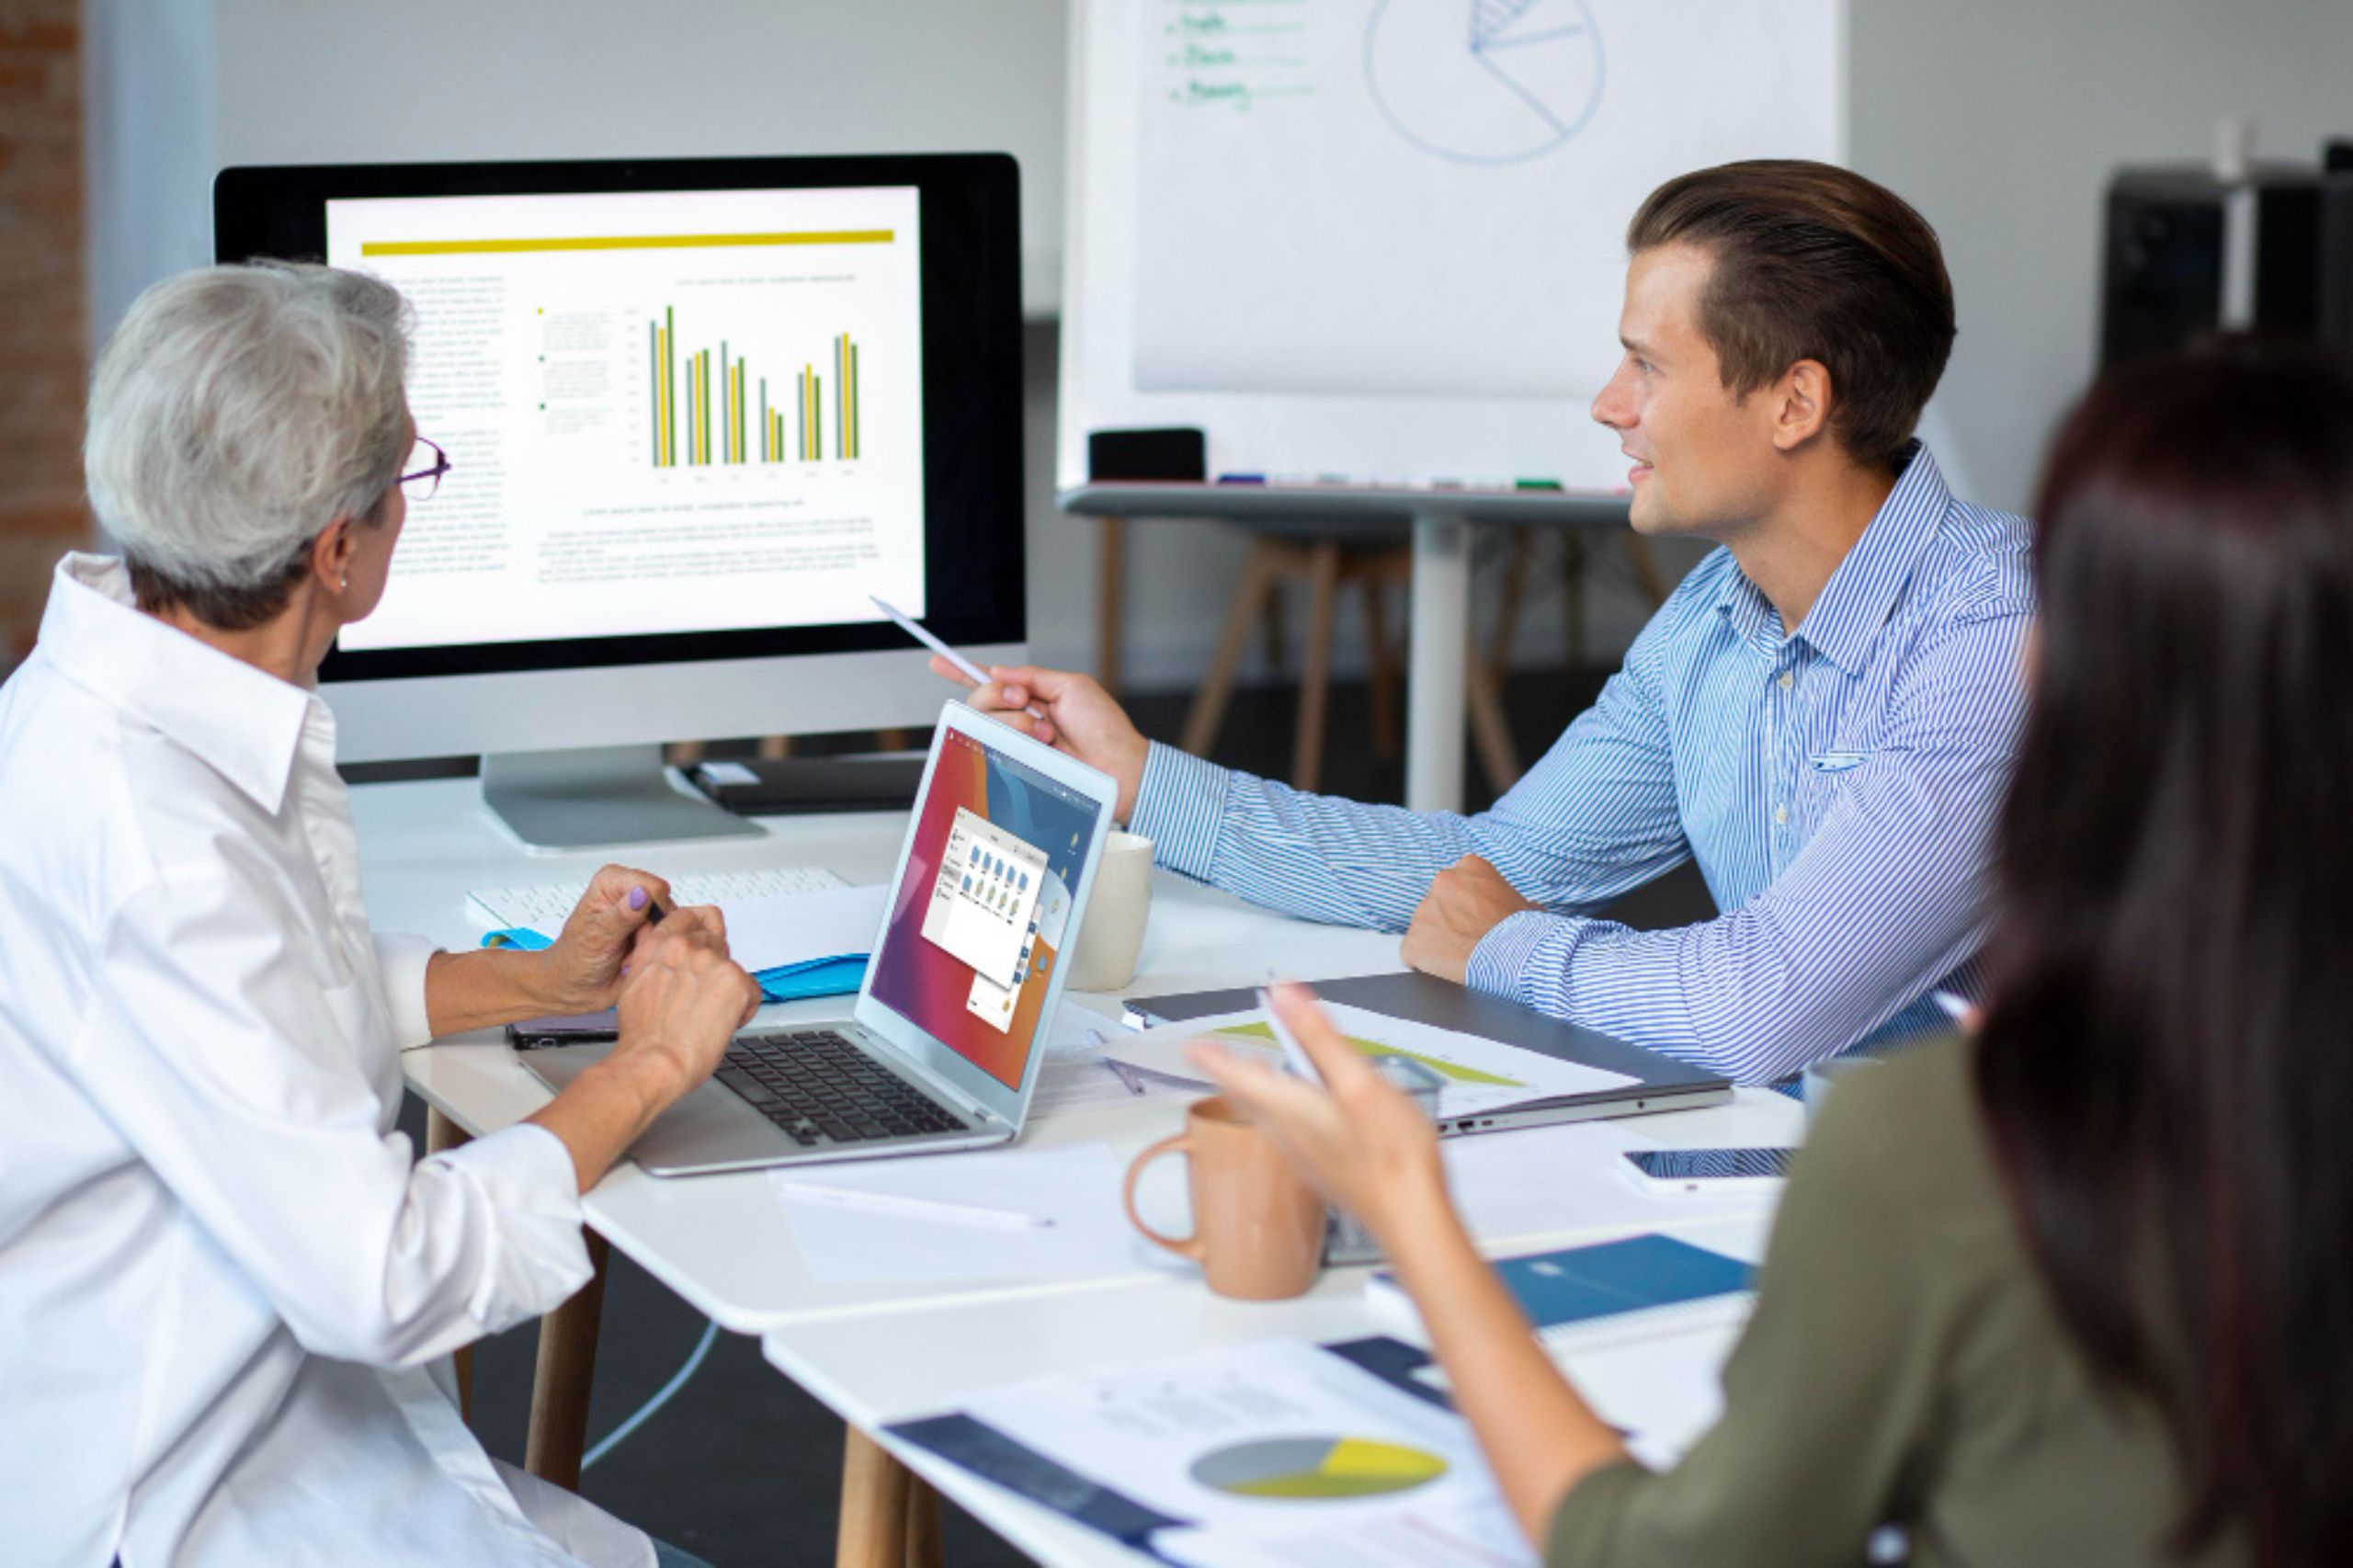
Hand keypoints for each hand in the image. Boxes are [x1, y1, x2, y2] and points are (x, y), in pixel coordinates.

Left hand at [532, 864, 674, 1012]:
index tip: (630, 932)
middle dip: (651, 934)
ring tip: (629, 957)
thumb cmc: (574, 960)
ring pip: (672, 926)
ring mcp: (644, 914)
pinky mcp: (653, 932)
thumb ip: (621, 916)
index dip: (649, 912)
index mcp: (612, 882)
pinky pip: (672, 941)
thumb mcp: (595, 938)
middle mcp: (631, 893)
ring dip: (653, 946)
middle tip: (627, 949)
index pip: (652, 887)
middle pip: (666, 907)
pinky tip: (635, 960)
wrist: (575, 987)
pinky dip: (656, 955)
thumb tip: (641, 895)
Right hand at [607, 906, 760, 1108]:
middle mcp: (685, 946)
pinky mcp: (735, 980)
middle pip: (716, 937)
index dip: (700, 928)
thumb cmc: (644, 1037)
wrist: (654, 1062)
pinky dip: (745, 1008)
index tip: (703, 940)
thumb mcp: (634, 986)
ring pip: (733, 963)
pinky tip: (726, 1022)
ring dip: (728, 985)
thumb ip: (653, 961)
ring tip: (711, 1013)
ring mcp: (712, 961)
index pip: (689, 915)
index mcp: (658, 945)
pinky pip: (752, 988)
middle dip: (715, 962)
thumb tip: (663, 956)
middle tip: (706, 992)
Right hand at [930, 656, 1148, 819]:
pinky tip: (1040, 744)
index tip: (938, 661)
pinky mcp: (1016, 763)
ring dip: (1017, 721)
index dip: (962, 672)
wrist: (1116, 765)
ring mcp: (1017, 742)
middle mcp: (1020, 718)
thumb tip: (999, 672)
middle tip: (1027, 702)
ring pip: (986, 721)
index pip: (991, 681)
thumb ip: (1032, 676)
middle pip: (980, 699)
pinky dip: (1015, 737)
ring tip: (1047, 733)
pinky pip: (994, 745)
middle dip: (998, 695)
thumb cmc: (1103, 728)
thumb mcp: (1071, 686)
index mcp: (1033, 696)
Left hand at [1186, 984, 1448, 1247]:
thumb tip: (1286, 996)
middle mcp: (1289, 1133)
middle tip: (1219, 1055)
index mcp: (1289, 1107)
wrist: (1411, 1215)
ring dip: (1259, 1089)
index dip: (1212, 1057)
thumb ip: (1318, 1036)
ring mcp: (1305, 1154)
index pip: (1235, 1076)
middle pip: (1249, 1096)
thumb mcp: (1357, 1080)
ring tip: (1258, 1072)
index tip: (1192, 1046)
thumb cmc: (1390, 1153)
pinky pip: (1291, 1130)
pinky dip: (1286, 1107)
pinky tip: (1304, 1106)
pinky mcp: (1325, 1167)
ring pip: (1269, 1115)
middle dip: (1233, 1071)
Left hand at [1401, 855, 1537, 982]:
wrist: (1517, 958)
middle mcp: (1443, 882)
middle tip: (1469, 940)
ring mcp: (1424, 911)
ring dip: (1438, 941)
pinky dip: (1426, 964)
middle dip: (1450, 921)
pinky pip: (1413, 954)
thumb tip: (1526, 908)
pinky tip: (1446, 970)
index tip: (1476, 920)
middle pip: (1439, 903)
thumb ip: (1510, 900)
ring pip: (1425, 928)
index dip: (1468, 906)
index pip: (1458, 884)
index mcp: (1471, 867)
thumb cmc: (1525, 933)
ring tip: (1461, 957)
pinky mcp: (1413, 941)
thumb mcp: (1526, 905)